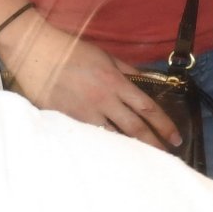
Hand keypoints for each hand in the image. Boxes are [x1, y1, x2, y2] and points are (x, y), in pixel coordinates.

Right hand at [0, 16, 182, 150]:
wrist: (37, 52)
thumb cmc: (73, 51)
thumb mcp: (106, 56)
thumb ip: (128, 71)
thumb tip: (147, 81)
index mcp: (115, 83)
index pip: (147, 108)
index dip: (164, 125)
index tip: (175, 137)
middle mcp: (103, 100)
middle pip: (134, 128)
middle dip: (153, 143)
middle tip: (166, 155)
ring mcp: (84, 113)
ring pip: (112, 137)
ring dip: (128, 149)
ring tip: (142, 160)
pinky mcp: (66, 119)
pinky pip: (88, 137)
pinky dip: (101, 146)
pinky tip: (110, 156)